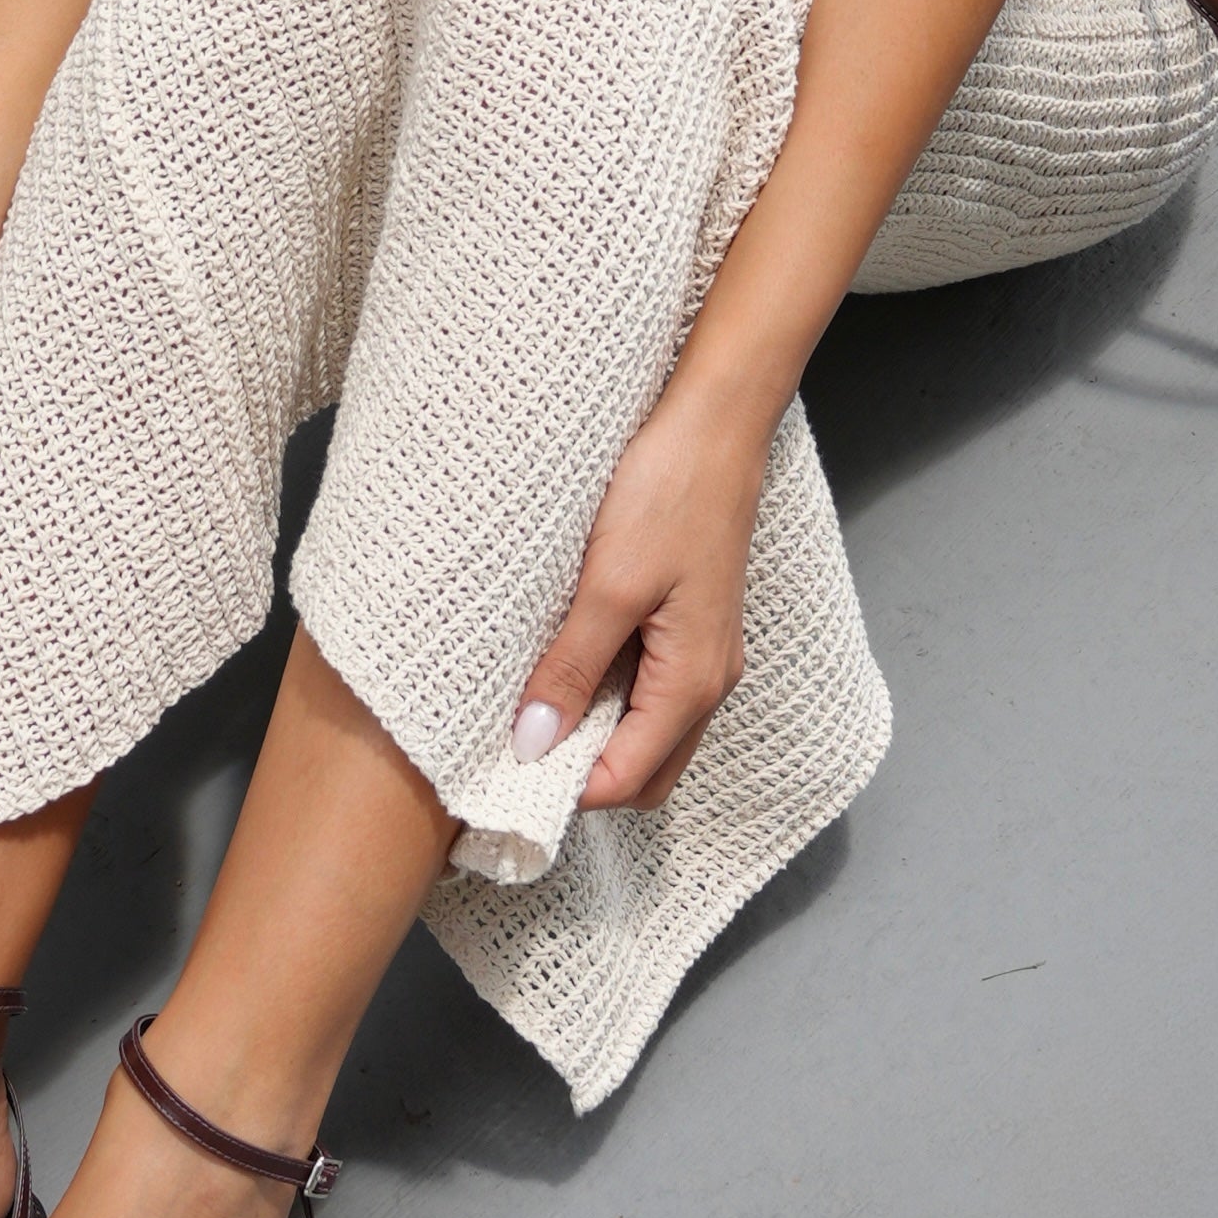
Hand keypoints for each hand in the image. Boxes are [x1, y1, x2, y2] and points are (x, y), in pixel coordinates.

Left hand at [509, 373, 775, 815]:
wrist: (713, 425)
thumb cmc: (669, 493)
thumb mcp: (608, 585)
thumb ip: (571, 668)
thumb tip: (533, 744)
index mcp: (693, 682)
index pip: (629, 780)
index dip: (567, 792)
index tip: (504, 780)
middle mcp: (709, 682)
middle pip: (646, 773)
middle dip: (583, 779)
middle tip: (513, 755)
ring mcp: (704, 655)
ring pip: (648, 734)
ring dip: (594, 738)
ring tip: (530, 714)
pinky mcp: (691, 628)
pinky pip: (650, 693)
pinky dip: (607, 701)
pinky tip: (563, 670)